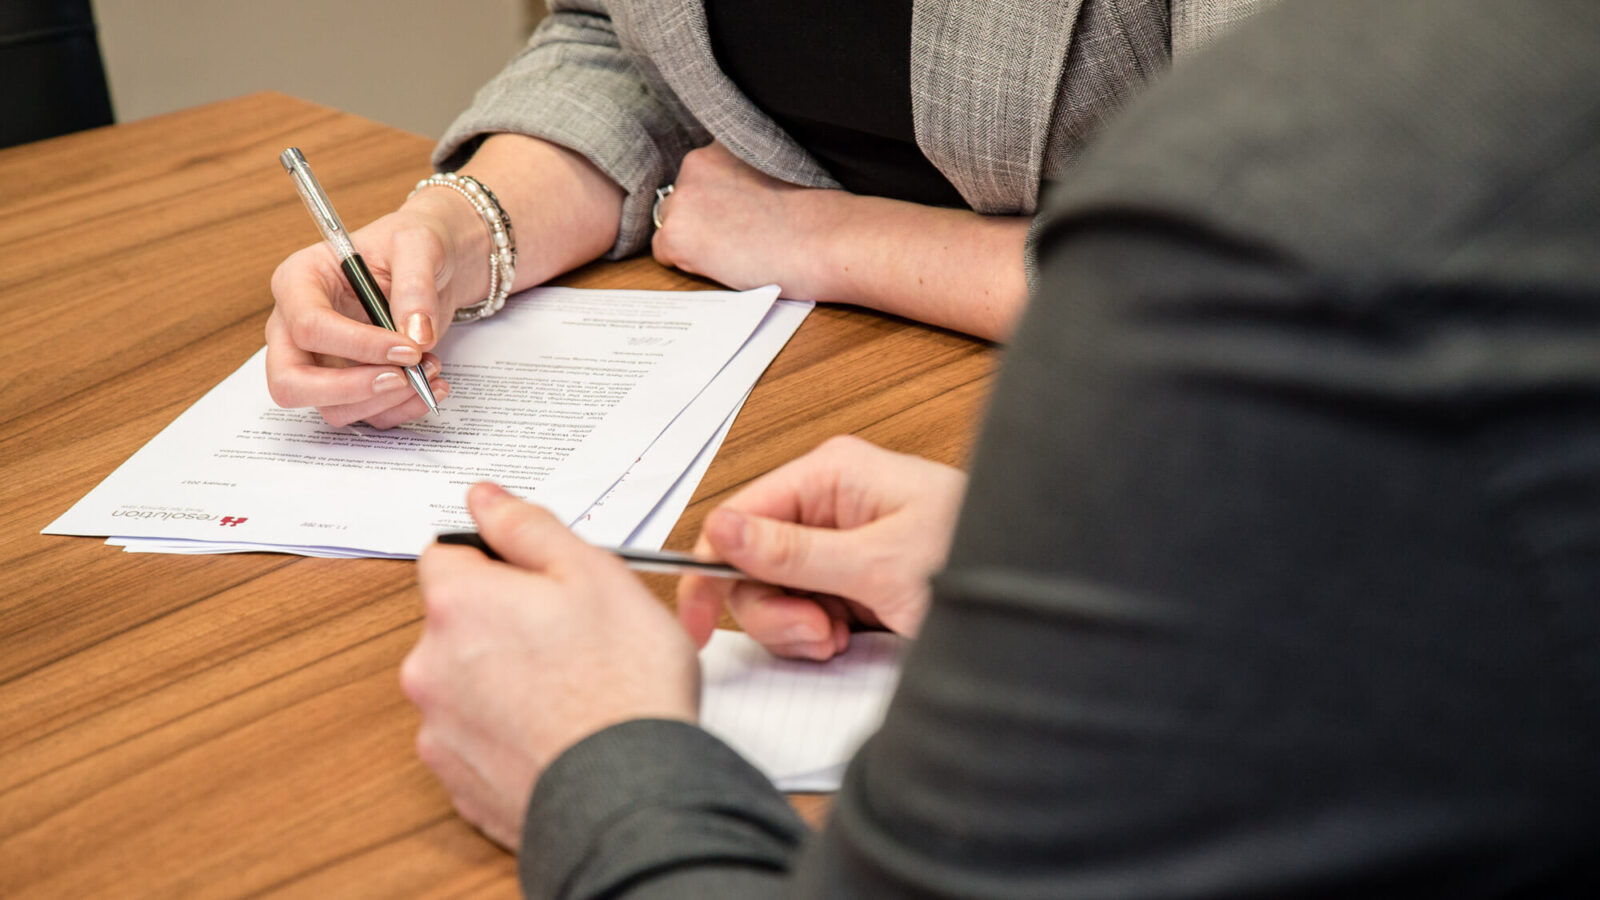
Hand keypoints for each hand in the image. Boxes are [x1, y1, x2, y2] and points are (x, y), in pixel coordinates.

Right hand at [266, 188, 489, 427]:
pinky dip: (402, 408)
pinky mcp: (350, 382)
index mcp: (298, 281)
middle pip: (291, 382)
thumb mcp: (420, 244)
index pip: (308, 326)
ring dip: (386, 400)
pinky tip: (433, 383)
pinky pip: (366, 414)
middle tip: (402, 378)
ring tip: (431, 368)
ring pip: (331, 407)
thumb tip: (416, 336)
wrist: (434, 262)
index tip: (407, 348)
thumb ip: (416, 285)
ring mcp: (320, 360)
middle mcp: (297, 326)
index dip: (357, 345)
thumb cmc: (412, 243)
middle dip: (349, 390)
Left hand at [402, 482, 697, 848]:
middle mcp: (429, 666)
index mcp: (458, 603)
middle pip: (456, 620)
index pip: (448, 553)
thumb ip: (528, 528)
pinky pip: (477, 738)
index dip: (497, 559)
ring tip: (571, 692)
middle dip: (502, 621)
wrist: (631, 793)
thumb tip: (485, 499)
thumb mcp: (593, 573)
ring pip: (466, 681)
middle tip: (572, 636)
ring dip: (503, 679)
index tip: (539, 577)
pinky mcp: (458, 782)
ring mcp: (439, 730)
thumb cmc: (623, 682)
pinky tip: (558, 734)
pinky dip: (508, 733)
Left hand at [651, 141, 832, 298]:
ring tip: (737, 249)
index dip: (720, 201)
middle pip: (682, 199)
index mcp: (720, 143)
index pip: (700, 176)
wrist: (825, 239)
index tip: (743, 214)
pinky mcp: (676, 235)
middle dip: (703, 219)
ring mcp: (683, 198)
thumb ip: (741, 175)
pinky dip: (689, 265)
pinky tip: (725, 262)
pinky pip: (664, 255)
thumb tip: (725, 200)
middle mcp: (695, 162)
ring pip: (671, 225)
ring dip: (695, 240)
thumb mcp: (773, 170)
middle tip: (743, 235)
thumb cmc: (815, 213)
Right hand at [677, 436, 966, 660]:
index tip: (701, 623)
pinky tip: (853, 637)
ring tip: (843, 636)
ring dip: (798, 627)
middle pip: (751, 561)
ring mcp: (840, 542)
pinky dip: (818, 633)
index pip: (738, 516)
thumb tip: (720, 530)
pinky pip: (805, 608)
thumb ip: (794, 552)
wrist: (1036, 596)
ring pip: (775, 592)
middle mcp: (829, 502)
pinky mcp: (853, 576)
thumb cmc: (974, 559)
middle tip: (817, 633)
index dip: (711, 570)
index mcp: (830, 475)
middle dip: (774, 608)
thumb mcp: (877, 565)